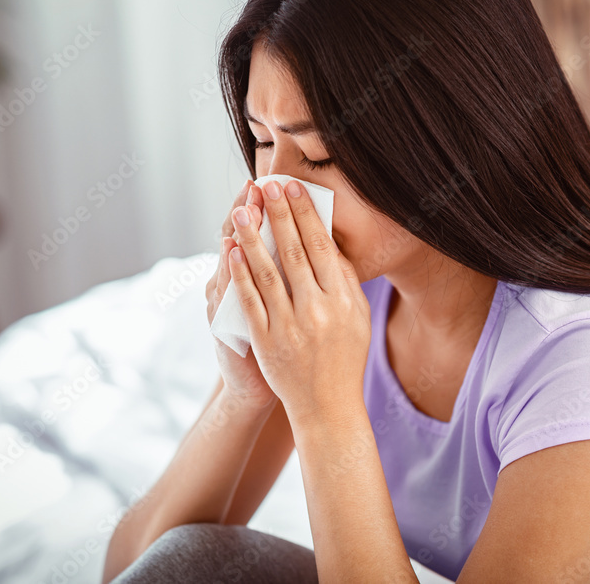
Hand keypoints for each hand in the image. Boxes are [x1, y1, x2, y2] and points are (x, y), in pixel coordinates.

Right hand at [206, 179, 275, 410]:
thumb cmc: (280, 347)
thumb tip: (319, 239)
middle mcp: (233, 284)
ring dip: (238, 235)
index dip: (265, 208)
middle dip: (252, 211)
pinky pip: (227, 296)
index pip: (258, 233)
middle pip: (242, 239)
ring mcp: (225, 304)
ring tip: (244, 207)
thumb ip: (292, 275)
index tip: (275, 182)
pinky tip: (231, 252)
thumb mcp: (280, 306)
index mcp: (252, 277)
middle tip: (258, 184)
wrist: (262, 389)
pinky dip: (229, 274)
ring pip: (229, 262)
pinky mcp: (221, 326)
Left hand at [226, 178, 370, 426]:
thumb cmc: (345, 356)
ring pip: (267, 273)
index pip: (321, 246)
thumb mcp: (358, 316)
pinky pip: (250, 302)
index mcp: (342, 300)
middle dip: (278, 215)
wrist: (328, 406)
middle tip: (266, 184)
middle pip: (294, 252)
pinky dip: (239, 275)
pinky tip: (232, 251)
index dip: (305, 214)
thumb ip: (344, 279)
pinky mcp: (266, 341)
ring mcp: (289, 326)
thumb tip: (328, 239)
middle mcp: (317, 310)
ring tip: (243, 209)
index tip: (293, 187)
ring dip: (252, 238)